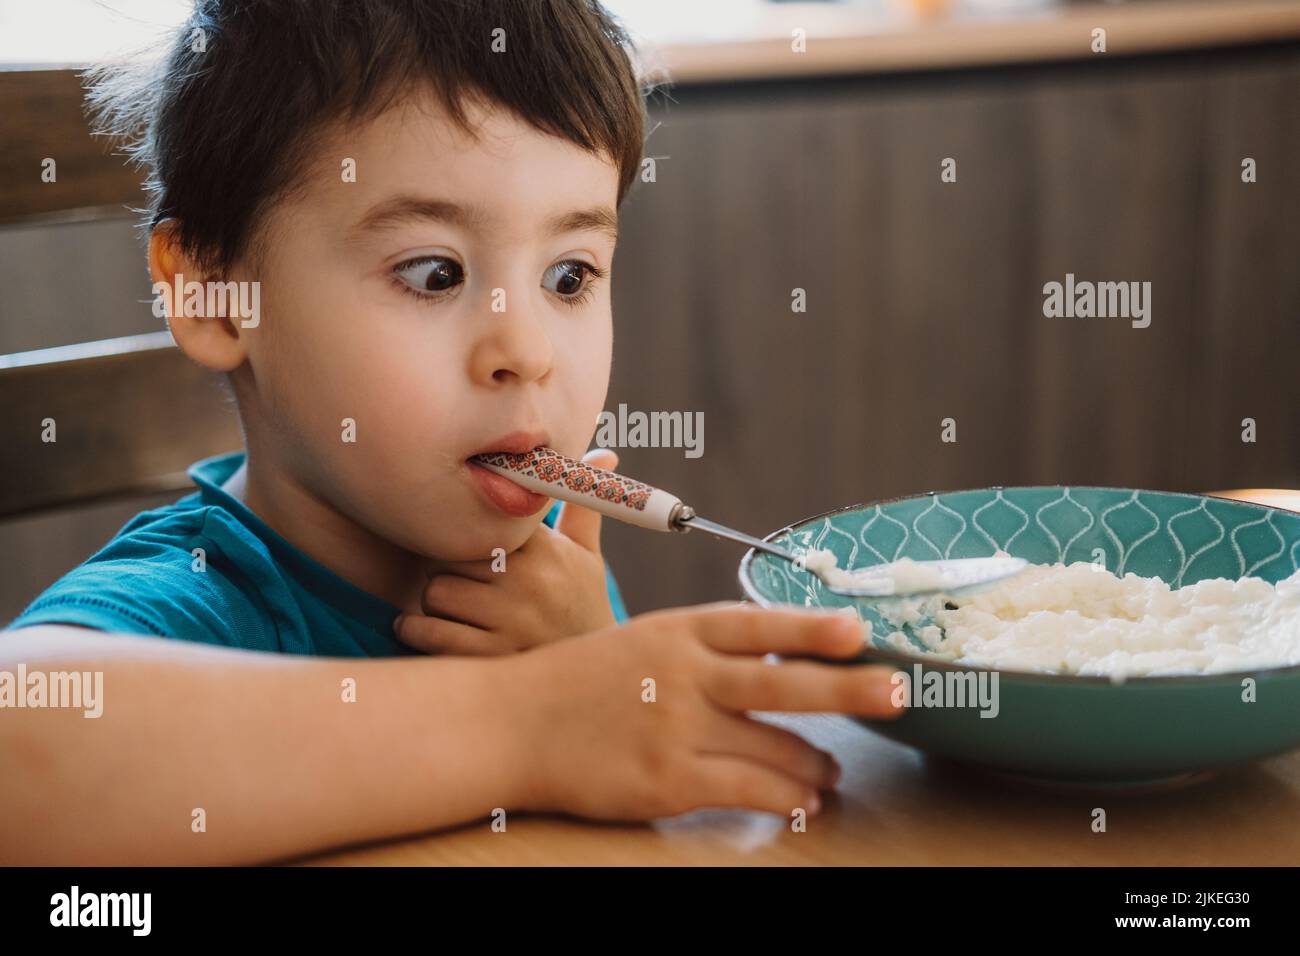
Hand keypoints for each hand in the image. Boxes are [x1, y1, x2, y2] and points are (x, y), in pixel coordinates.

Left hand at [395, 449, 620, 654]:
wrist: (595, 678)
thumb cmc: (581, 607)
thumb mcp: (587, 557)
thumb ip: (583, 504)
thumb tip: (605, 452)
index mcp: (547, 550)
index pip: (482, 522)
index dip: (464, 533)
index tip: (463, 544)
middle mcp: (529, 583)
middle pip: (451, 555)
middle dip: (443, 567)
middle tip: (451, 576)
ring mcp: (509, 623)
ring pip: (435, 592)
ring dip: (431, 601)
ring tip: (445, 606)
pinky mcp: (489, 658)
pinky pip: (428, 631)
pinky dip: (414, 628)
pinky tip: (421, 627)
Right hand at [501, 602, 901, 819]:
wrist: (514, 721)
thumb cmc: (583, 679)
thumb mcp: (644, 638)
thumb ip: (706, 644)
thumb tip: (780, 655)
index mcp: (677, 630)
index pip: (757, 624)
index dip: (811, 627)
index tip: (859, 629)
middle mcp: (682, 674)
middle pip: (781, 682)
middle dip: (847, 689)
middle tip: (897, 693)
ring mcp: (675, 729)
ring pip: (772, 747)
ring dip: (814, 763)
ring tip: (832, 772)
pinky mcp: (667, 781)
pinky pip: (744, 790)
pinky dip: (783, 797)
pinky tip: (802, 801)